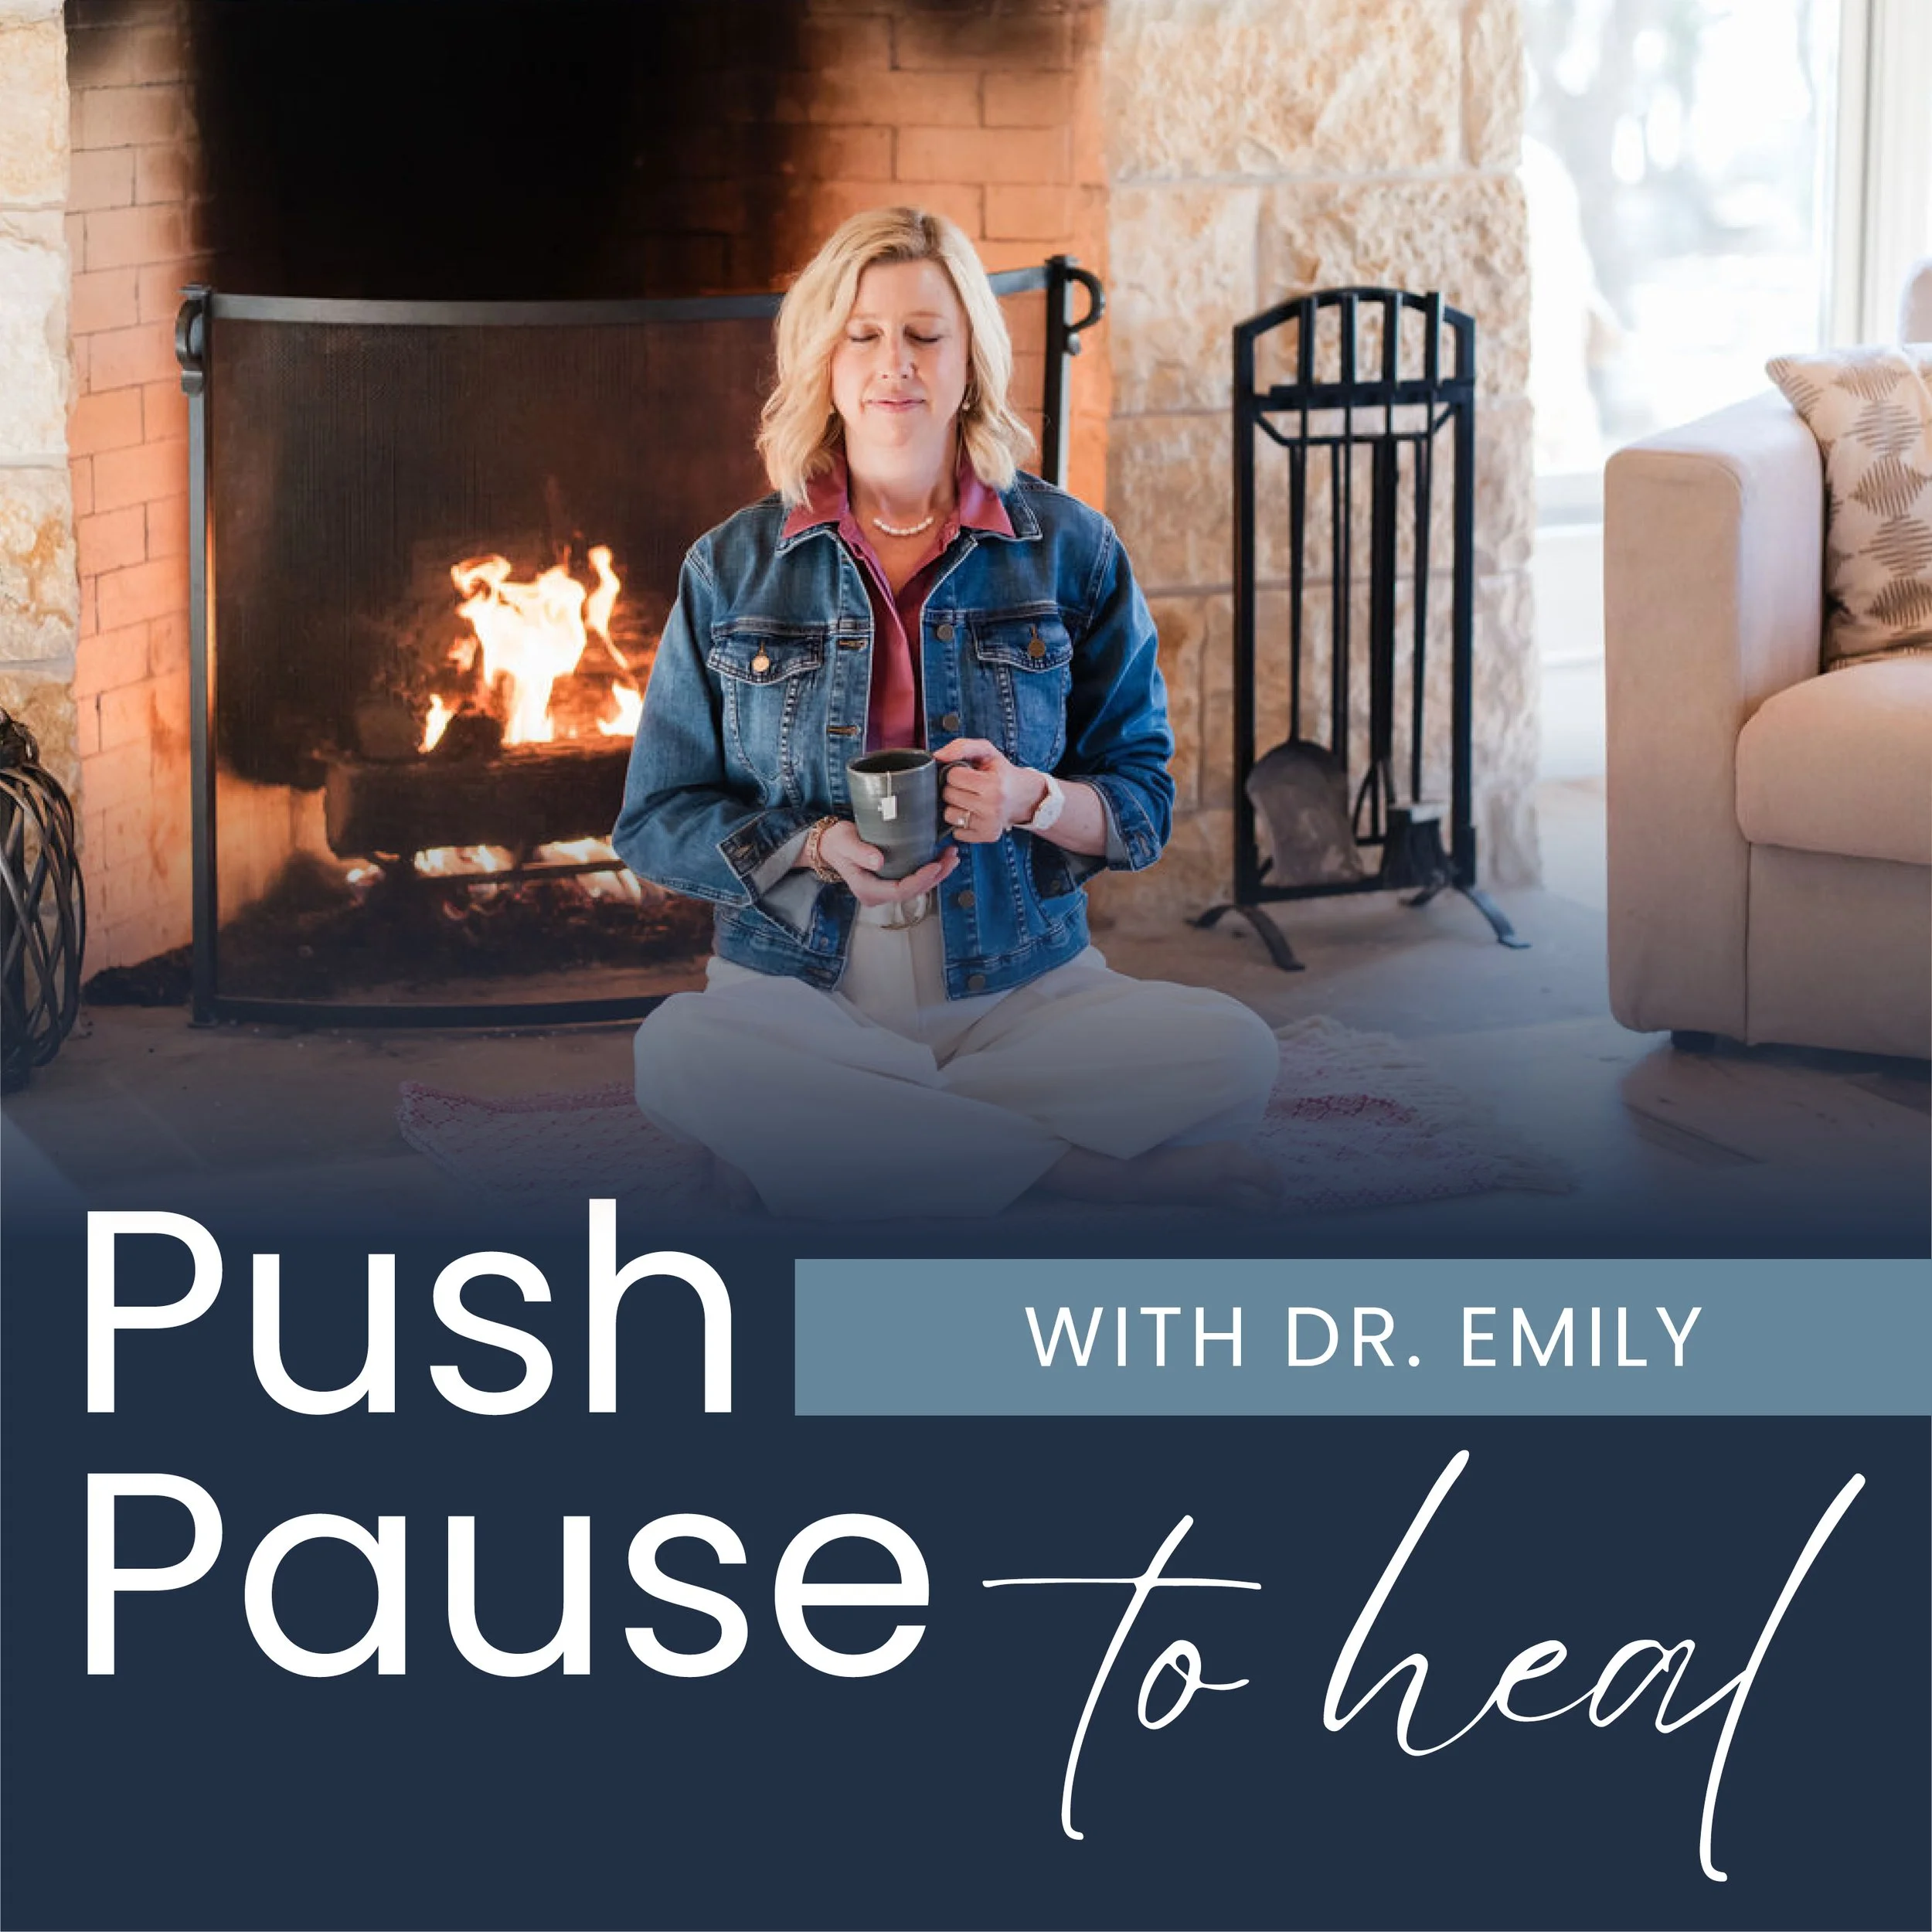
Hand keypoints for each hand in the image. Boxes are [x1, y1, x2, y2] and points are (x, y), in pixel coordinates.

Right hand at [816, 818, 958, 906]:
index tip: (934, 865)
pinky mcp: (892, 880)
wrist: (831, 845)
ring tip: (952, 857)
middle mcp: (879, 894)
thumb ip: (860, 852)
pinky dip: (930, 870)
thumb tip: (879, 862)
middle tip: (951, 858)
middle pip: (913, 891)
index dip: (920, 880)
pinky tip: (941, 857)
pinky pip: (915, 879)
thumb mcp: (845, 843)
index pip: (899, 891)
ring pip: (917, 887)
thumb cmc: (837, 842)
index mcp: (867, 890)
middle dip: (935, 876)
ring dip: (937, 873)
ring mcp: (886, 889)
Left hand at [932, 737, 1048, 842]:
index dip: (957, 772)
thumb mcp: (987, 752)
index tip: (968, 774)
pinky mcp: (987, 836)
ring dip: (956, 807)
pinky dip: (961, 823)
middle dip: (955, 788)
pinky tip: (974, 814)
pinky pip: (957, 832)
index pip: (952, 776)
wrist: (1024, 796)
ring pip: (950, 815)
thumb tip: (938, 756)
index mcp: (992, 783)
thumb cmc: (1003, 774)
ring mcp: (989, 824)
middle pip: (949, 795)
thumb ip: (962, 747)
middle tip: (970, 787)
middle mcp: (992, 806)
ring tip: (970, 801)